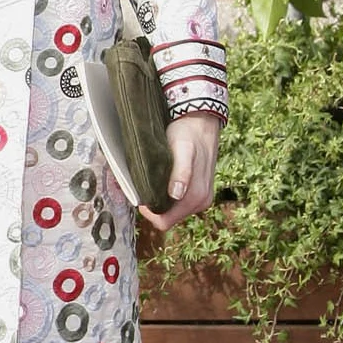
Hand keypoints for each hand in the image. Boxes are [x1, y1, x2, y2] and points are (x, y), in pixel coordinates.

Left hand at [139, 112, 221, 231]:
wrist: (201, 121)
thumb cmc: (188, 134)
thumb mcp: (183, 149)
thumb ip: (181, 172)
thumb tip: (177, 194)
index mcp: (197, 197)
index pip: (165, 221)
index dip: (149, 213)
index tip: (140, 195)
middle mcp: (201, 202)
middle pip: (167, 217)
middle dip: (152, 206)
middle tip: (141, 184)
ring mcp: (201, 198)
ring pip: (171, 210)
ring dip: (159, 199)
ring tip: (150, 179)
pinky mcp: (198, 192)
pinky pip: (177, 202)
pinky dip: (165, 194)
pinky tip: (159, 179)